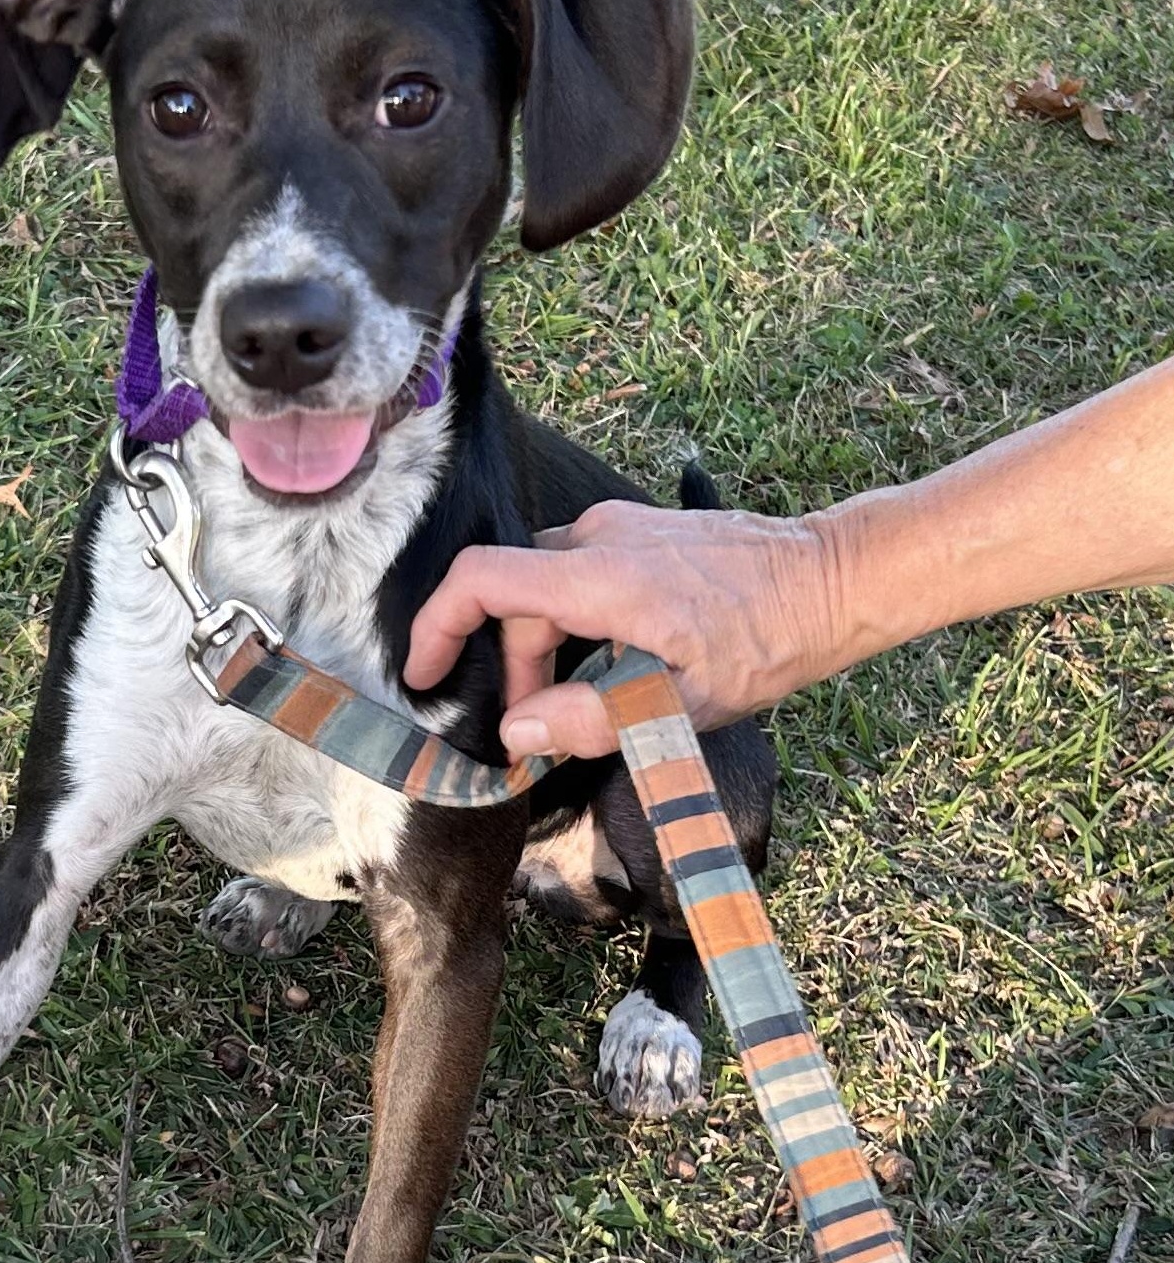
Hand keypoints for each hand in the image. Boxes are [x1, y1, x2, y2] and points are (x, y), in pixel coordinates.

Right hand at [402, 502, 842, 758]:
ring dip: (546, 647)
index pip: (481, 581)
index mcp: (600, 576)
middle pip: (515, 599)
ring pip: (546, 587)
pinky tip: (612, 665)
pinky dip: (573, 624)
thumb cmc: (772, 641)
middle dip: (516, 667)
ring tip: (581, 702)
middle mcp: (599, 538)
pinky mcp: (640, 533)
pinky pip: (578, 575)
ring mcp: (620, 528)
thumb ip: (592, 719)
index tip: (425, 675)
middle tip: (540, 729)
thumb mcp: (683, 702)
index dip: (437, 627)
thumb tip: (518, 733)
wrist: (837, 578)